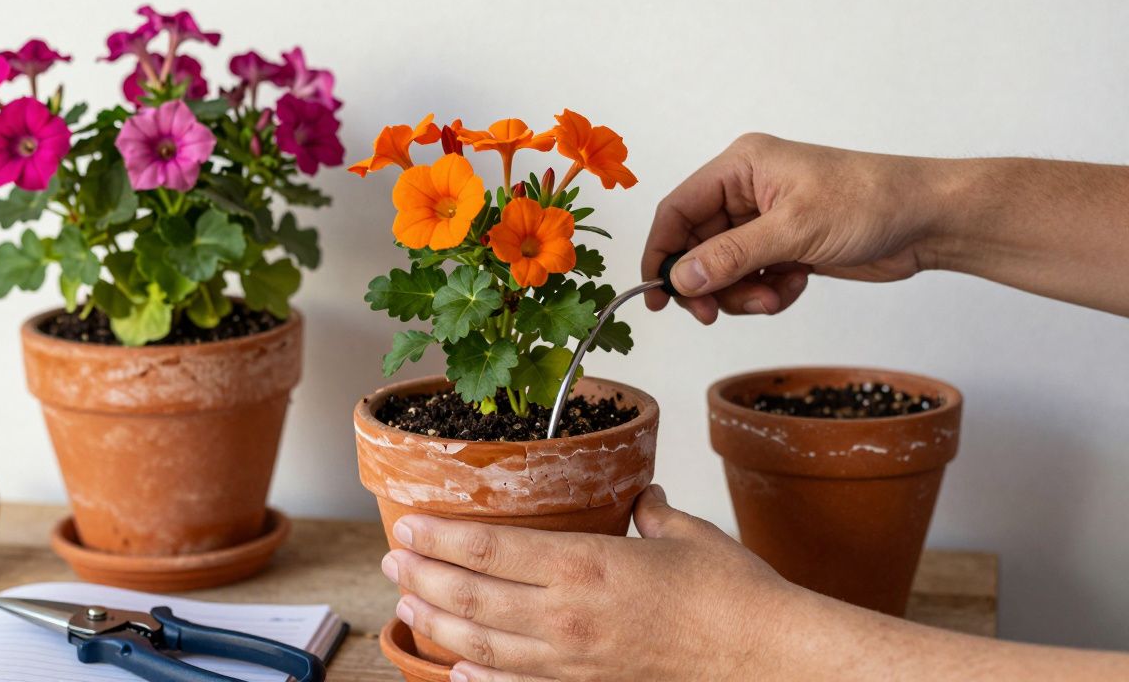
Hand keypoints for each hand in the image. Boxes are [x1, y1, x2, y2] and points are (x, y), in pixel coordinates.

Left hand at [380, 486, 802, 680]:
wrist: (768, 661)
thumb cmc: (733, 596)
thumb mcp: (687, 536)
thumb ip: (653, 514)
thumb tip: (644, 497)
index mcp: (586, 564)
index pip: (490, 547)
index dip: (442, 536)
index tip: (410, 524)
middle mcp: (568, 615)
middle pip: (471, 597)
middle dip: (424, 576)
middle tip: (393, 559)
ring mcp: (574, 661)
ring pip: (483, 645)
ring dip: (438, 624)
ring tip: (409, 603)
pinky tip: (458, 674)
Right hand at [642, 134, 944, 323]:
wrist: (928, 220)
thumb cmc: (870, 202)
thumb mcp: (793, 230)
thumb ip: (731, 256)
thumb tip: (680, 279)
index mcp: (741, 167)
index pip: (677, 209)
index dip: (661, 253)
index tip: (657, 296)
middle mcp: (747, 191)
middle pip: (696, 246)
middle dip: (709, 282)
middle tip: (714, 314)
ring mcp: (766, 221)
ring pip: (723, 269)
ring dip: (741, 293)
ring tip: (773, 296)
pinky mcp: (785, 247)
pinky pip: (751, 279)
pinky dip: (766, 293)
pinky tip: (795, 287)